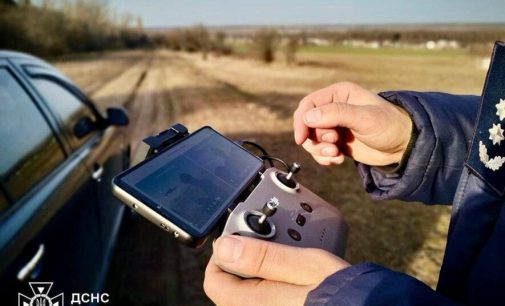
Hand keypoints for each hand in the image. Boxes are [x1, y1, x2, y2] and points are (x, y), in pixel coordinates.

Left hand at [204, 236, 349, 305]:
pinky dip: (277, 278)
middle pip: (233, 283)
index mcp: (251, 304)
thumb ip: (260, 256)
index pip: (214, 279)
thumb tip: (223, 247)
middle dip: (249, 256)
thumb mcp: (300, 264)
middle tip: (273, 240)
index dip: (224, 253)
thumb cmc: (337, 291)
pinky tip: (296, 269)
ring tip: (289, 252)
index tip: (241, 235)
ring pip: (252, 287)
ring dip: (265, 265)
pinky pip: (270, 293)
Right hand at [293, 82, 412, 165]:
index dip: (301, 121)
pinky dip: (324, 158)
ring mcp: (334, 126)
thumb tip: (308, 117)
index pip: (308, 105)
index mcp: (339, 94)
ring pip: (312, 139)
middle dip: (316, 139)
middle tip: (334, 146)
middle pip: (307, 124)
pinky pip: (319, 150)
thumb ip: (336, 114)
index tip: (301, 139)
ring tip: (336, 155)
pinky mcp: (336, 142)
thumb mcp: (364, 117)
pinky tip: (338, 160)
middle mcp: (333, 108)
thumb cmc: (390, 125)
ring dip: (320, 151)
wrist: (403, 146)